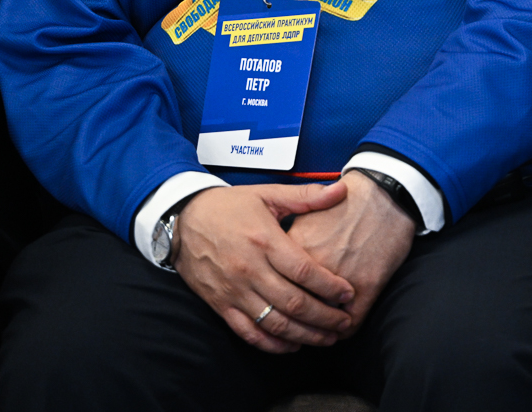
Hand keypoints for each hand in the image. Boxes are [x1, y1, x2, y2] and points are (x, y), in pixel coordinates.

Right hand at [173, 183, 354, 352]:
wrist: (182, 219)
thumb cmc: (228, 206)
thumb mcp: (268, 194)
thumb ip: (306, 195)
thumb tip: (341, 188)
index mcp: (265, 242)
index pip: (305, 272)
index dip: (330, 287)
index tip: (349, 295)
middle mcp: (250, 270)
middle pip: (293, 302)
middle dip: (324, 317)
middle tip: (345, 322)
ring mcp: (234, 291)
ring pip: (273, 322)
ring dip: (304, 334)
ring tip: (327, 338)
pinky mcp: (220, 304)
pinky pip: (247, 331)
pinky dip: (271, 343)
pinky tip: (291, 344)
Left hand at [286, 170, 415, 337]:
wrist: (385, 192)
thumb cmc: (348, 199)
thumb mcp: (306, 209)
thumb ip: (285, 236)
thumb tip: (273, 255)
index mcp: (289, 250)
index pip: (271, 291)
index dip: (272, 305)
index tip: (277, 309)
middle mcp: (311, 269)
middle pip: (292, 312)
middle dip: (294, 326)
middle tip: (298, 330)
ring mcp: (339, 281)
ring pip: (319, 323)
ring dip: (319, 334)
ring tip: (322, 334)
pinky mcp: (366, 287)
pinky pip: (351, 323)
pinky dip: (347, 330)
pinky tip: (345, 328)